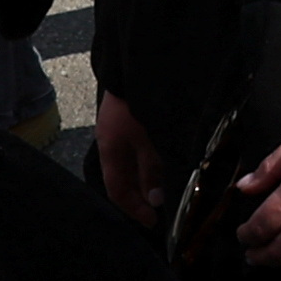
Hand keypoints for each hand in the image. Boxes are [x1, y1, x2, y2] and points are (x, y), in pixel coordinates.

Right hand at [93, 85, 162, 225]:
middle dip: (143, 193)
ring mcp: (123, 125)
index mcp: (110, 147)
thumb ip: (151, 170)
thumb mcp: (148, 139)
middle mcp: (113, 138)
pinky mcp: (135, 113)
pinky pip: (142, 145)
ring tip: (171, 186)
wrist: (138, 59)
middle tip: (165, 207)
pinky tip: (169, 160)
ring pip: (136, 160)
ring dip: (151, 175)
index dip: (133, 208)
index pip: (117, 189)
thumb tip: (155, 200)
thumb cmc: (141, 100)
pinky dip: (154, 158)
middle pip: (126, 175)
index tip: (152, 221)